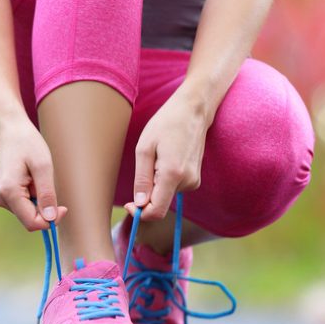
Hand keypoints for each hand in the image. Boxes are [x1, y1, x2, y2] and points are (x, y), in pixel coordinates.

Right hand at [0, 117, 67, 230]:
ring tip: (34, 177)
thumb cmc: (27, 143)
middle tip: (47, 184)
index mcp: (8, 191)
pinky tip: (28, 178)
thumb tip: (51, 219)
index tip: (63, 207)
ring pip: (26, 213)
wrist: (10, 130)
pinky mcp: (0, 194)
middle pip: (29, 219)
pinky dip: (30, 196)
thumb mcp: (43, 166)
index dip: (51, 220)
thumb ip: (47, 194)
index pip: (32, 222)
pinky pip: (21, 205)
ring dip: (37, 200)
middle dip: (43, 208)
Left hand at [125, 86, 212, 220]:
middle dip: (147, 194)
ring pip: (166, 195)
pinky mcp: (195, 178)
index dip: (140, 213)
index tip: (129, 204)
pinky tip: (166, 158)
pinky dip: (164, 179)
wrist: (192, 111)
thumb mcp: (144, 149)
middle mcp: (187, 182)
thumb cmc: (165, 124)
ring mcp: (194, 181)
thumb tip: (139, 204)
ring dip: (156, 183)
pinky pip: (173, 187)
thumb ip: (142, 179)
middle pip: (160, 203)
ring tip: (157, 157)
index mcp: (172, 175)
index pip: (157, 211)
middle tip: (144, 166)